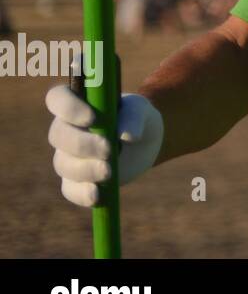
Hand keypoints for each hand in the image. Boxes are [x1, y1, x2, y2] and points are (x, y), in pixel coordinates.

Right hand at [46, 85, 163, 207]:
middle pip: (58, 135)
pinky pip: (70, 189)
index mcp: (77, 103)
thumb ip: (134, 116)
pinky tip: (97, 195)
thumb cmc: (136, 118)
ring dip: (85, 169)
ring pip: (63, 164)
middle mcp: (66, 129)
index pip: (57, 98)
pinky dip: (82, 193)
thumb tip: (127, 135)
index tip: (92, 118)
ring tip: (110, 171)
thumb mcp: (141, 110)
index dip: (68, 108)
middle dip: (82, 144)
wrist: (144, 142)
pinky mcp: (76, 180)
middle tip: (109, 149)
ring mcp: (67, 156)